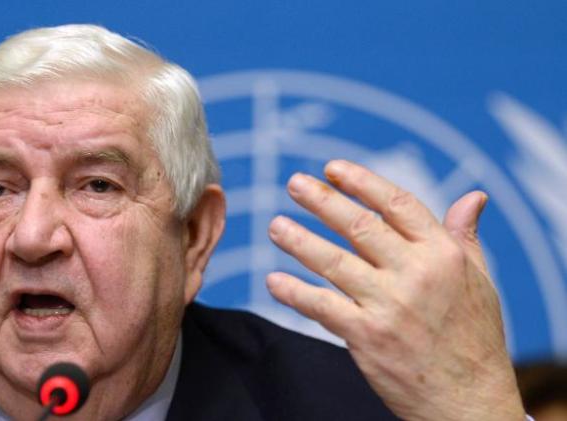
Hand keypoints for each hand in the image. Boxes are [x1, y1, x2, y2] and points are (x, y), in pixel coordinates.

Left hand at [266, 160, 524, 420]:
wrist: (469, 402)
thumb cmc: (474, 338)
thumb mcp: (480, 281)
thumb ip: (464, 236)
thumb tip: (473, 196)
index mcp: (443, 253)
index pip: (397, 203)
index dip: (362, 182)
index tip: (332, 168)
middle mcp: (416, 273)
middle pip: (359, 226)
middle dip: (322, 201)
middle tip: (294, 183)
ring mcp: (389, 305)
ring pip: (333, 262)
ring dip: (299, 241)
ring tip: (275, 226)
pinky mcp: (367, 336)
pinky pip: (321, 307)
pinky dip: (294, 293)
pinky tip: (273, 281)